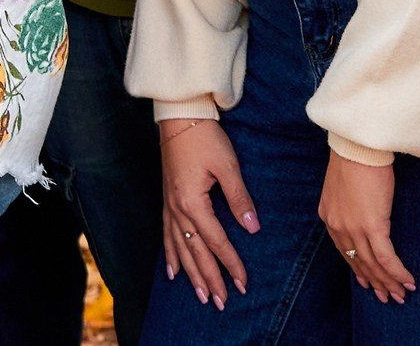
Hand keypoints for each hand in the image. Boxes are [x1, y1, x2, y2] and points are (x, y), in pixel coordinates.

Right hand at [159, 117, 257, 307]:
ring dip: (191, 274)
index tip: (242, 283)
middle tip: (220, 302)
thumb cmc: (205, 138)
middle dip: (210, 279)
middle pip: (196, 252)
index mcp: (193, 203)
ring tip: (200, 295)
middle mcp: (178, 210)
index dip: (230, 264)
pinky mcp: (168, 201)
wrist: (180, 117)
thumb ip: (240, 198)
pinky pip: (167, 236)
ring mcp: (170, 207)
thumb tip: (252, 228)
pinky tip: (172, 271)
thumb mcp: (228, 166)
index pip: (216, 242)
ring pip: (180, 249)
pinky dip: (170, 256)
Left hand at [319, 150, 413, 304]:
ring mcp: (354, 229)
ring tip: (400, 295)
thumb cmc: (354, 155)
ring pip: (372, 265)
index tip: (367, 282)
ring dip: (388, 282)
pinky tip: (408, 281)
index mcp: (329, 217)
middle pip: (358, 263)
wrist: (357, 145)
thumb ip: (348, 201)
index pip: (344, 252)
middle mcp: (338, 228)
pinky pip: (386, 258)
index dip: (358, 269)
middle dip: (374, 282)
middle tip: (387, 297)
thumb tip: (362, 207)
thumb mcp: (343, 183)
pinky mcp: (373, 226)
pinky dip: (397, 272)